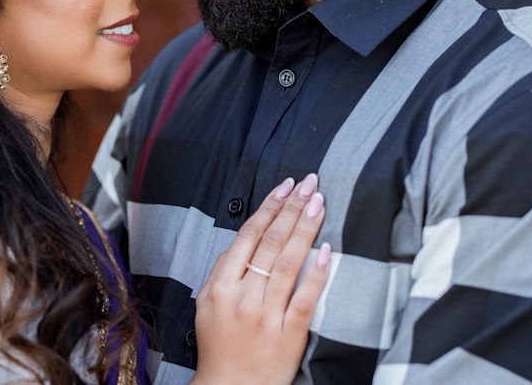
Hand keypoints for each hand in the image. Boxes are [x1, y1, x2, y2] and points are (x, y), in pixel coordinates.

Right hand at [191, 173, 331, 384]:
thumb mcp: (205, 306)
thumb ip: (219, 273)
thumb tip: (239, 243)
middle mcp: (244, 297)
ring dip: (305, 229)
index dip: (269, 208)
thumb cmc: (219, 348)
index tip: (285, 186)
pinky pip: (305, 298)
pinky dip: (316, 272)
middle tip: (309, 183)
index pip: (248, 236)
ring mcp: (267, 315)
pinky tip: (325, 248)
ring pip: (288, 263)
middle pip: (271, 243)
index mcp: (221, 287)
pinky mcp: (290, 334)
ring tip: (318, 202)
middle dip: (291, 208)